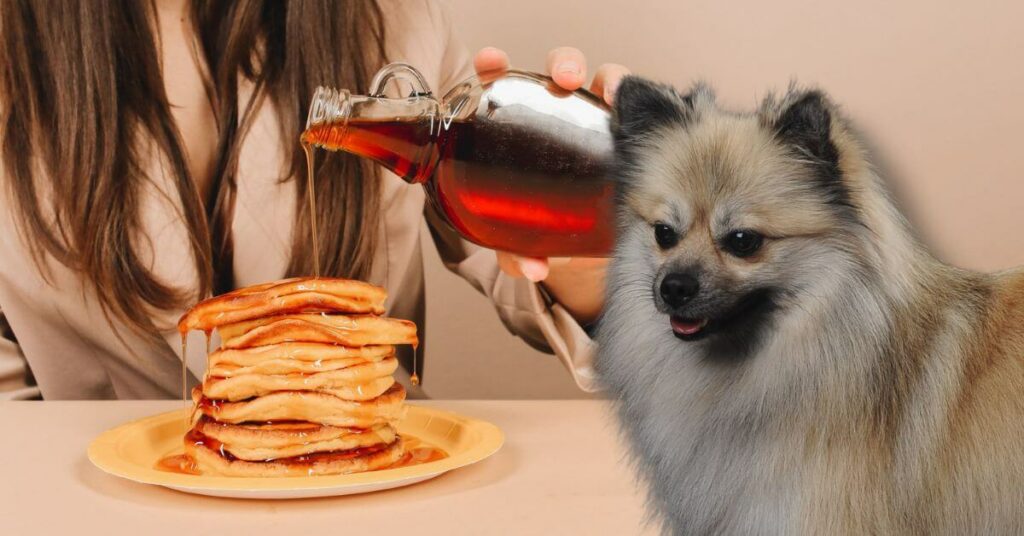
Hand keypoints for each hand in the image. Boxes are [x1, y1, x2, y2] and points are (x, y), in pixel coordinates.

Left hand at [471, 46, 628, 324]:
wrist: (581, 243)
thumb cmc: (538, 226)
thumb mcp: (521, 239)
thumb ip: (518, 252)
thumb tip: (534, 268)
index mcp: (519, 124)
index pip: (501, 84)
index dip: (494, 68)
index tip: (493, 65)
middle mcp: (558, 112)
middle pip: (558, 74)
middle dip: (564, 65)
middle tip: (566, 80)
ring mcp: (596, 120)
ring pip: (604, 82)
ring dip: (610, 77)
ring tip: (613, 93)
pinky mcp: (629, 134)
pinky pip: (643, 112)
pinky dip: (647, 104)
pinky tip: (650, 113)